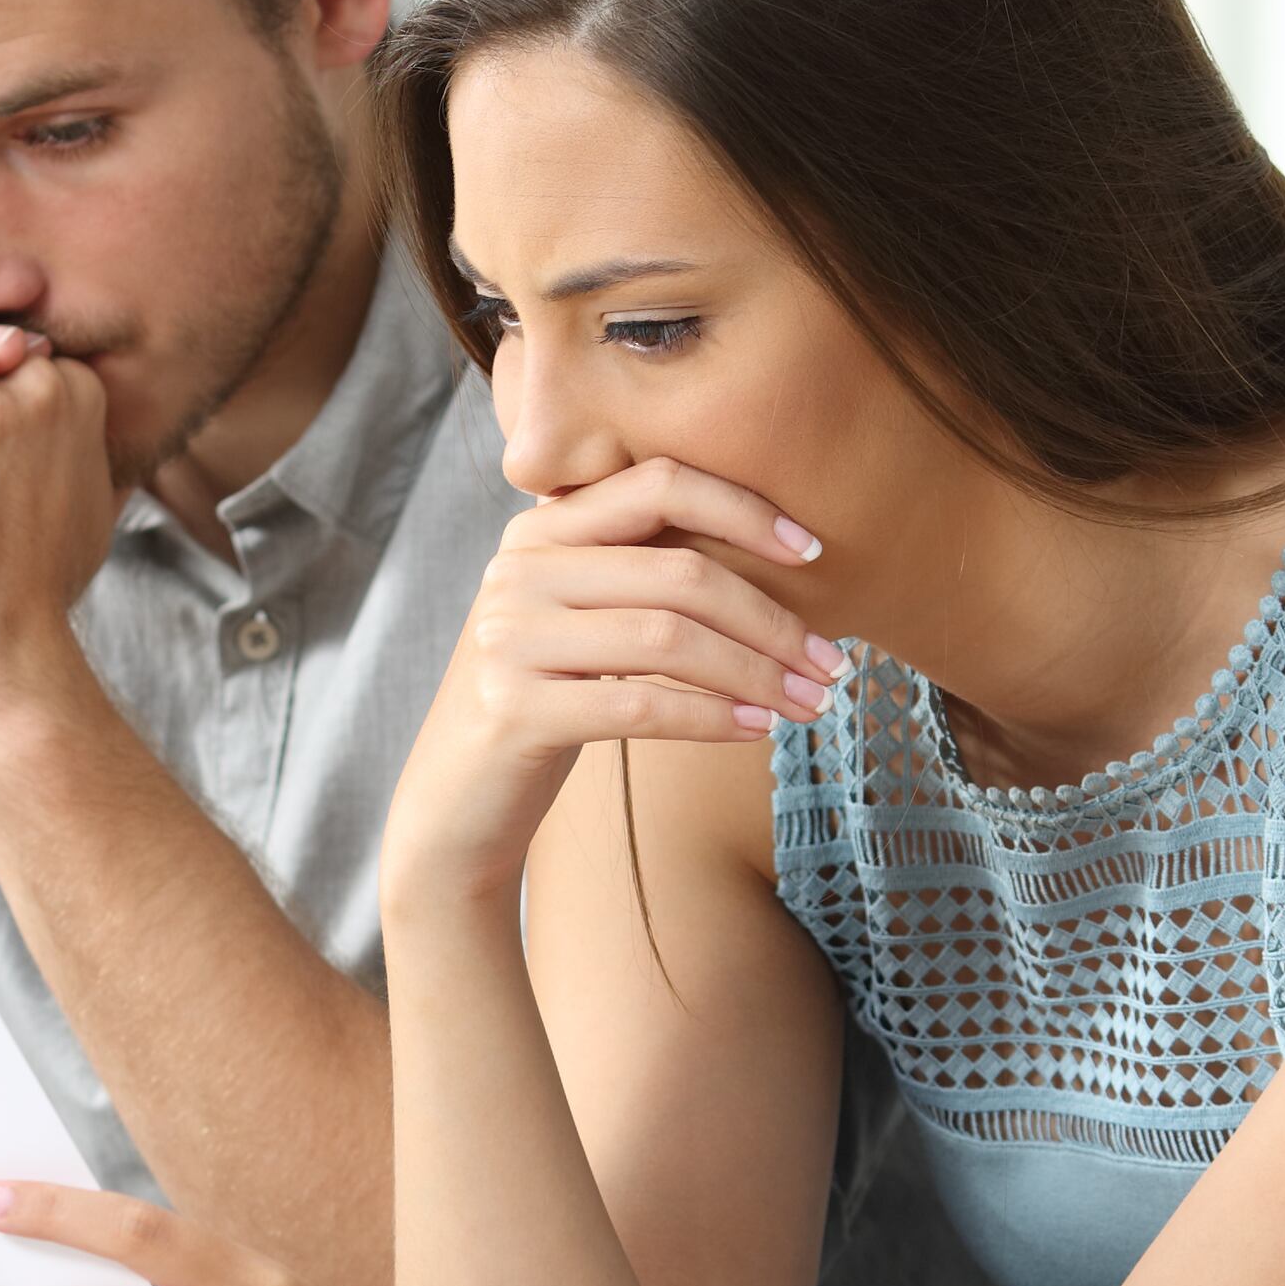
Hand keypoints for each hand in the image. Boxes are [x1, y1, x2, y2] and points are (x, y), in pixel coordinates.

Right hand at [385, 457, 840, 895]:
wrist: (453, 801)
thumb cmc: (542, 704)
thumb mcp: (577, 621)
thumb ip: (634, 572)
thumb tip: (770, 555)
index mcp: (538, 531)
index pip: (658, 484)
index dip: (745, 510)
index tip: (813, 551)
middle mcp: (516, 570)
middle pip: (679, 573)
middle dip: (773, 620)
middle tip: (831, 664)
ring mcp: (508, 637)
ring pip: (669, 639)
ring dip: (757, 674)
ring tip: (809, 703)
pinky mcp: (512, 708)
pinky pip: (640, 705)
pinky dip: (713, 718)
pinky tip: (758, 730)